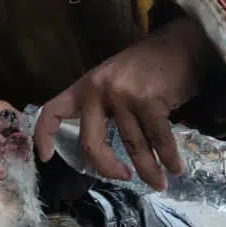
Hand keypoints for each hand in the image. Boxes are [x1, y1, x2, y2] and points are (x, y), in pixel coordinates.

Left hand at [34, 17, 218, 190]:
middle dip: (108, 168)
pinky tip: (175, 167)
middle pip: (91, 143)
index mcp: (85, 86)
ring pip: (132, 145)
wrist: (181, 43)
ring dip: (149, 170)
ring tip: (160, 183)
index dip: (44, 136)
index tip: (45, 158)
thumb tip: (103, 150)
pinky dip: (169, 158)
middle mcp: (98, 89)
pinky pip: (158, 139)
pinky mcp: (148, 100)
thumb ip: (104, 106)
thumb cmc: (149, 65)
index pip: (52, 109)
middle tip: (124, 178)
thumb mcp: (114, 80)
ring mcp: (122, 94)